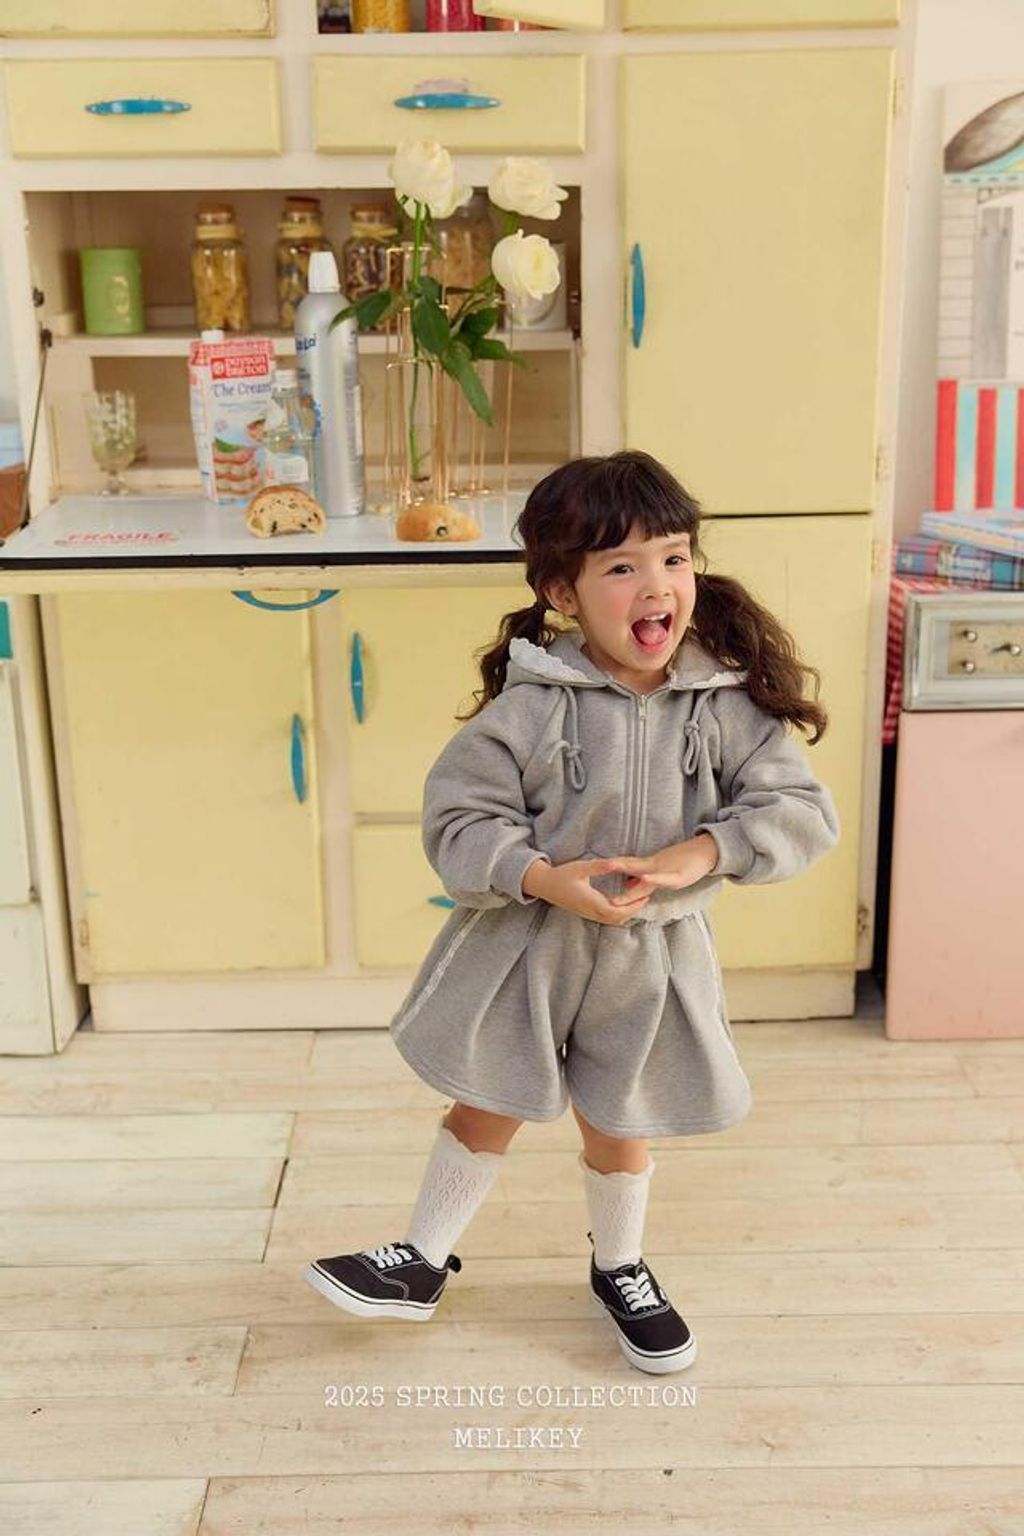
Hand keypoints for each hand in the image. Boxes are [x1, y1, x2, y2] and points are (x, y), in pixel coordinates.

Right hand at [522, 856, 654, 926]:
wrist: (544, 885)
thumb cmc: (561, 875)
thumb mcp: (580, 867)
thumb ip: (598, 866)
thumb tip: (614, 863)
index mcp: (591, 901)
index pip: (617, 911)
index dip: (633, 907)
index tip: (645, 898)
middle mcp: (590, 911)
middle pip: (617, 919)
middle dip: (633, 911)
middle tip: (646, 900)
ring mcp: (587, 914)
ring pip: (611, 921)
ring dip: (626, 914)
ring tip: (638, 902)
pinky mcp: (585, 913)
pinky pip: (605, 918)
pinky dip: (617, 914)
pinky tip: (622, 904)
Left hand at [604, 834, 718, 905]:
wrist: (707, 853)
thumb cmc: (685, 863)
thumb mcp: (661, 873)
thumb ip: (644, 879)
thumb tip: (629, 883)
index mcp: (648, 868)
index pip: (626, 867)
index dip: (610, 867)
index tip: (593, 865)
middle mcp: (653, 868)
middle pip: (629, 866)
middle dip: (612, 867)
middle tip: (594, 864)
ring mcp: (664, 871)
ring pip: (643, 871)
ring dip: (627, 868)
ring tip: (611, 865)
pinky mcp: (677, 875)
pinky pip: (663, 877)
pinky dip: (653, 878)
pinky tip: (644, 877)